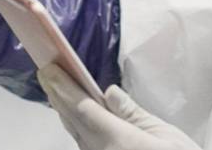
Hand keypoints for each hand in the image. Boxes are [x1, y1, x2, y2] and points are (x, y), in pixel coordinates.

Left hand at [38, 64, 201, 149]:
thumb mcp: (166, 136)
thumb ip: (134, 114)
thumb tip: (109, 93)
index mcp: (120, 141)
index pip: (84, 109)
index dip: (64, 88)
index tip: (49, 69)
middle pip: (74, 121)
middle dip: (58, 96)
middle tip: (46, 71)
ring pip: (77, 134)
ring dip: (64, 110)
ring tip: (56, 88)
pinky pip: (84, 144)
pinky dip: (75, 126)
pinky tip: (73, 115)